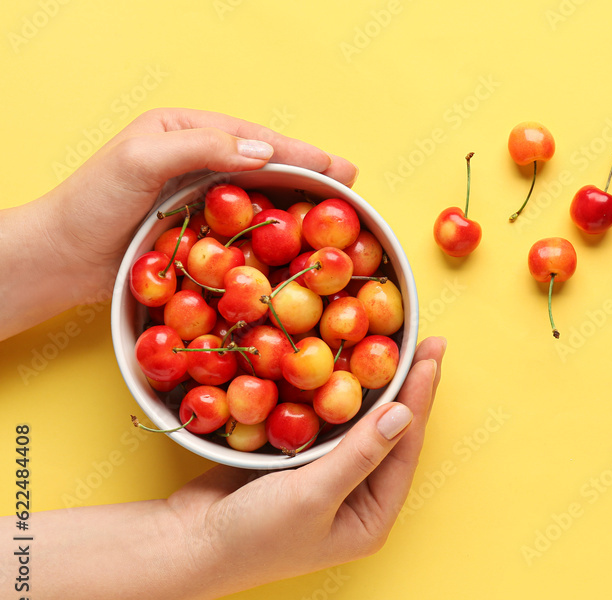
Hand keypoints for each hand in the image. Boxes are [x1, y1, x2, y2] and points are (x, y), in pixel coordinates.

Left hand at [41, 107, 358, 298]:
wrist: (62, 259)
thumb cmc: (94, 203)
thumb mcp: (142, 159)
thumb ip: (201, 147)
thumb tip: (264, 153)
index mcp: (185, 132)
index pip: (254, 138)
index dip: (299, 152)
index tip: (338, 167)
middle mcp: (198, 163)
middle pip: (265, 166)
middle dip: (310, 174)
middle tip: (352, 185)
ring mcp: (201, 201)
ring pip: (260, 198)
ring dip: (298, 205)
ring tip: (337, 214)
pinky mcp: (201, 236)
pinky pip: (247, 232)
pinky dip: (275, 237)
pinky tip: (299, 246)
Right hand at [166, 336, 445, 590]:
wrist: (183, 545)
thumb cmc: (252, 535)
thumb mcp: (312, 495)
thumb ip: (360, 454)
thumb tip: (405, 412)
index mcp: (371, 516)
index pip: (405, 448)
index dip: (420, 398)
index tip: (432, 354)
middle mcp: (356, 498)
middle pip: (389, 432)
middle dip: (405, 387)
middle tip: (426, 341)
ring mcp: (327, 478)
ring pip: (359, 422)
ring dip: (373, 385)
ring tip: (395, 344)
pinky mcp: (297, 461)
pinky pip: (325, 419)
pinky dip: (335, 390)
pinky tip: (346, 360)